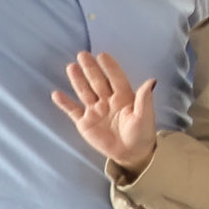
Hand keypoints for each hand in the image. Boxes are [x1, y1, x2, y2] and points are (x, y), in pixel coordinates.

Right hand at [53, 50, 162, 173]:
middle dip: (90, 68)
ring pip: (84, 92)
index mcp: (124, 97)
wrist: (131, 154)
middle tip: (83, 54)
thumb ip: (145, 99)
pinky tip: (57, 94)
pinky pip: (73, 110)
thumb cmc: (141, 133)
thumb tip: (151, 80)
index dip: (110, 67)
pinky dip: (64, 103)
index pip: (115, 79)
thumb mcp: (145, 116)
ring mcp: (95, 110)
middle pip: (97, 82)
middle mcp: (108, 101)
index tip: (102, 55)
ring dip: (77, 80)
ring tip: (71, 67)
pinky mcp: (85, 122)